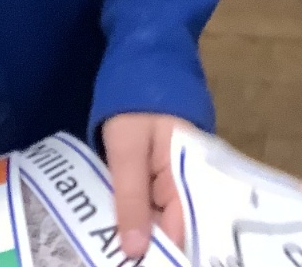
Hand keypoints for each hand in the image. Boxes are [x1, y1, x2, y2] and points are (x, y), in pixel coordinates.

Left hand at [102, 112, 191, 259]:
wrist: (141, 55)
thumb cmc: (134, 101)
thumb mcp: (127, 150)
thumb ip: (131, 199)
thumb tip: (136, 252)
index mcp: (189, 171)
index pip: (182, 225)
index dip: (162, 252)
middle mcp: (187, 176)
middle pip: (173, 223)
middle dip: (149, 246)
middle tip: (116, 261)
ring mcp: (173, 172)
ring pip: (160, 215)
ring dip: (140, 233)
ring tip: (111, 253)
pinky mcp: (159, 167)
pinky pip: (151, 200)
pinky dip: (136, 215)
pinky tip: (118, 231)